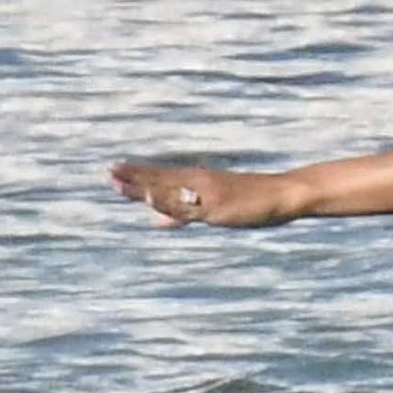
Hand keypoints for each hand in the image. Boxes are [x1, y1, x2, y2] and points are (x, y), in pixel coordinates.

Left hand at [109, 162, 296, 228]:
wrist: (283, 194)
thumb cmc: (252, 199)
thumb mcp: (214, 207)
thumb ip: (184, 215)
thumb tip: (157, 223)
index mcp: (199, 180)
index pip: (162, 176)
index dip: (138, 174)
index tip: (114, 169)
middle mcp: (200, 183)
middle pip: (161, 180)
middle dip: (135, 177)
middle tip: (109, 171)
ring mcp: (207, 195)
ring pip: (170, 192)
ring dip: (144, 188)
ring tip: (120, 184)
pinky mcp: (216, 208)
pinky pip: (188, 208)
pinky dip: (169, 204)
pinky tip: (152, 201)